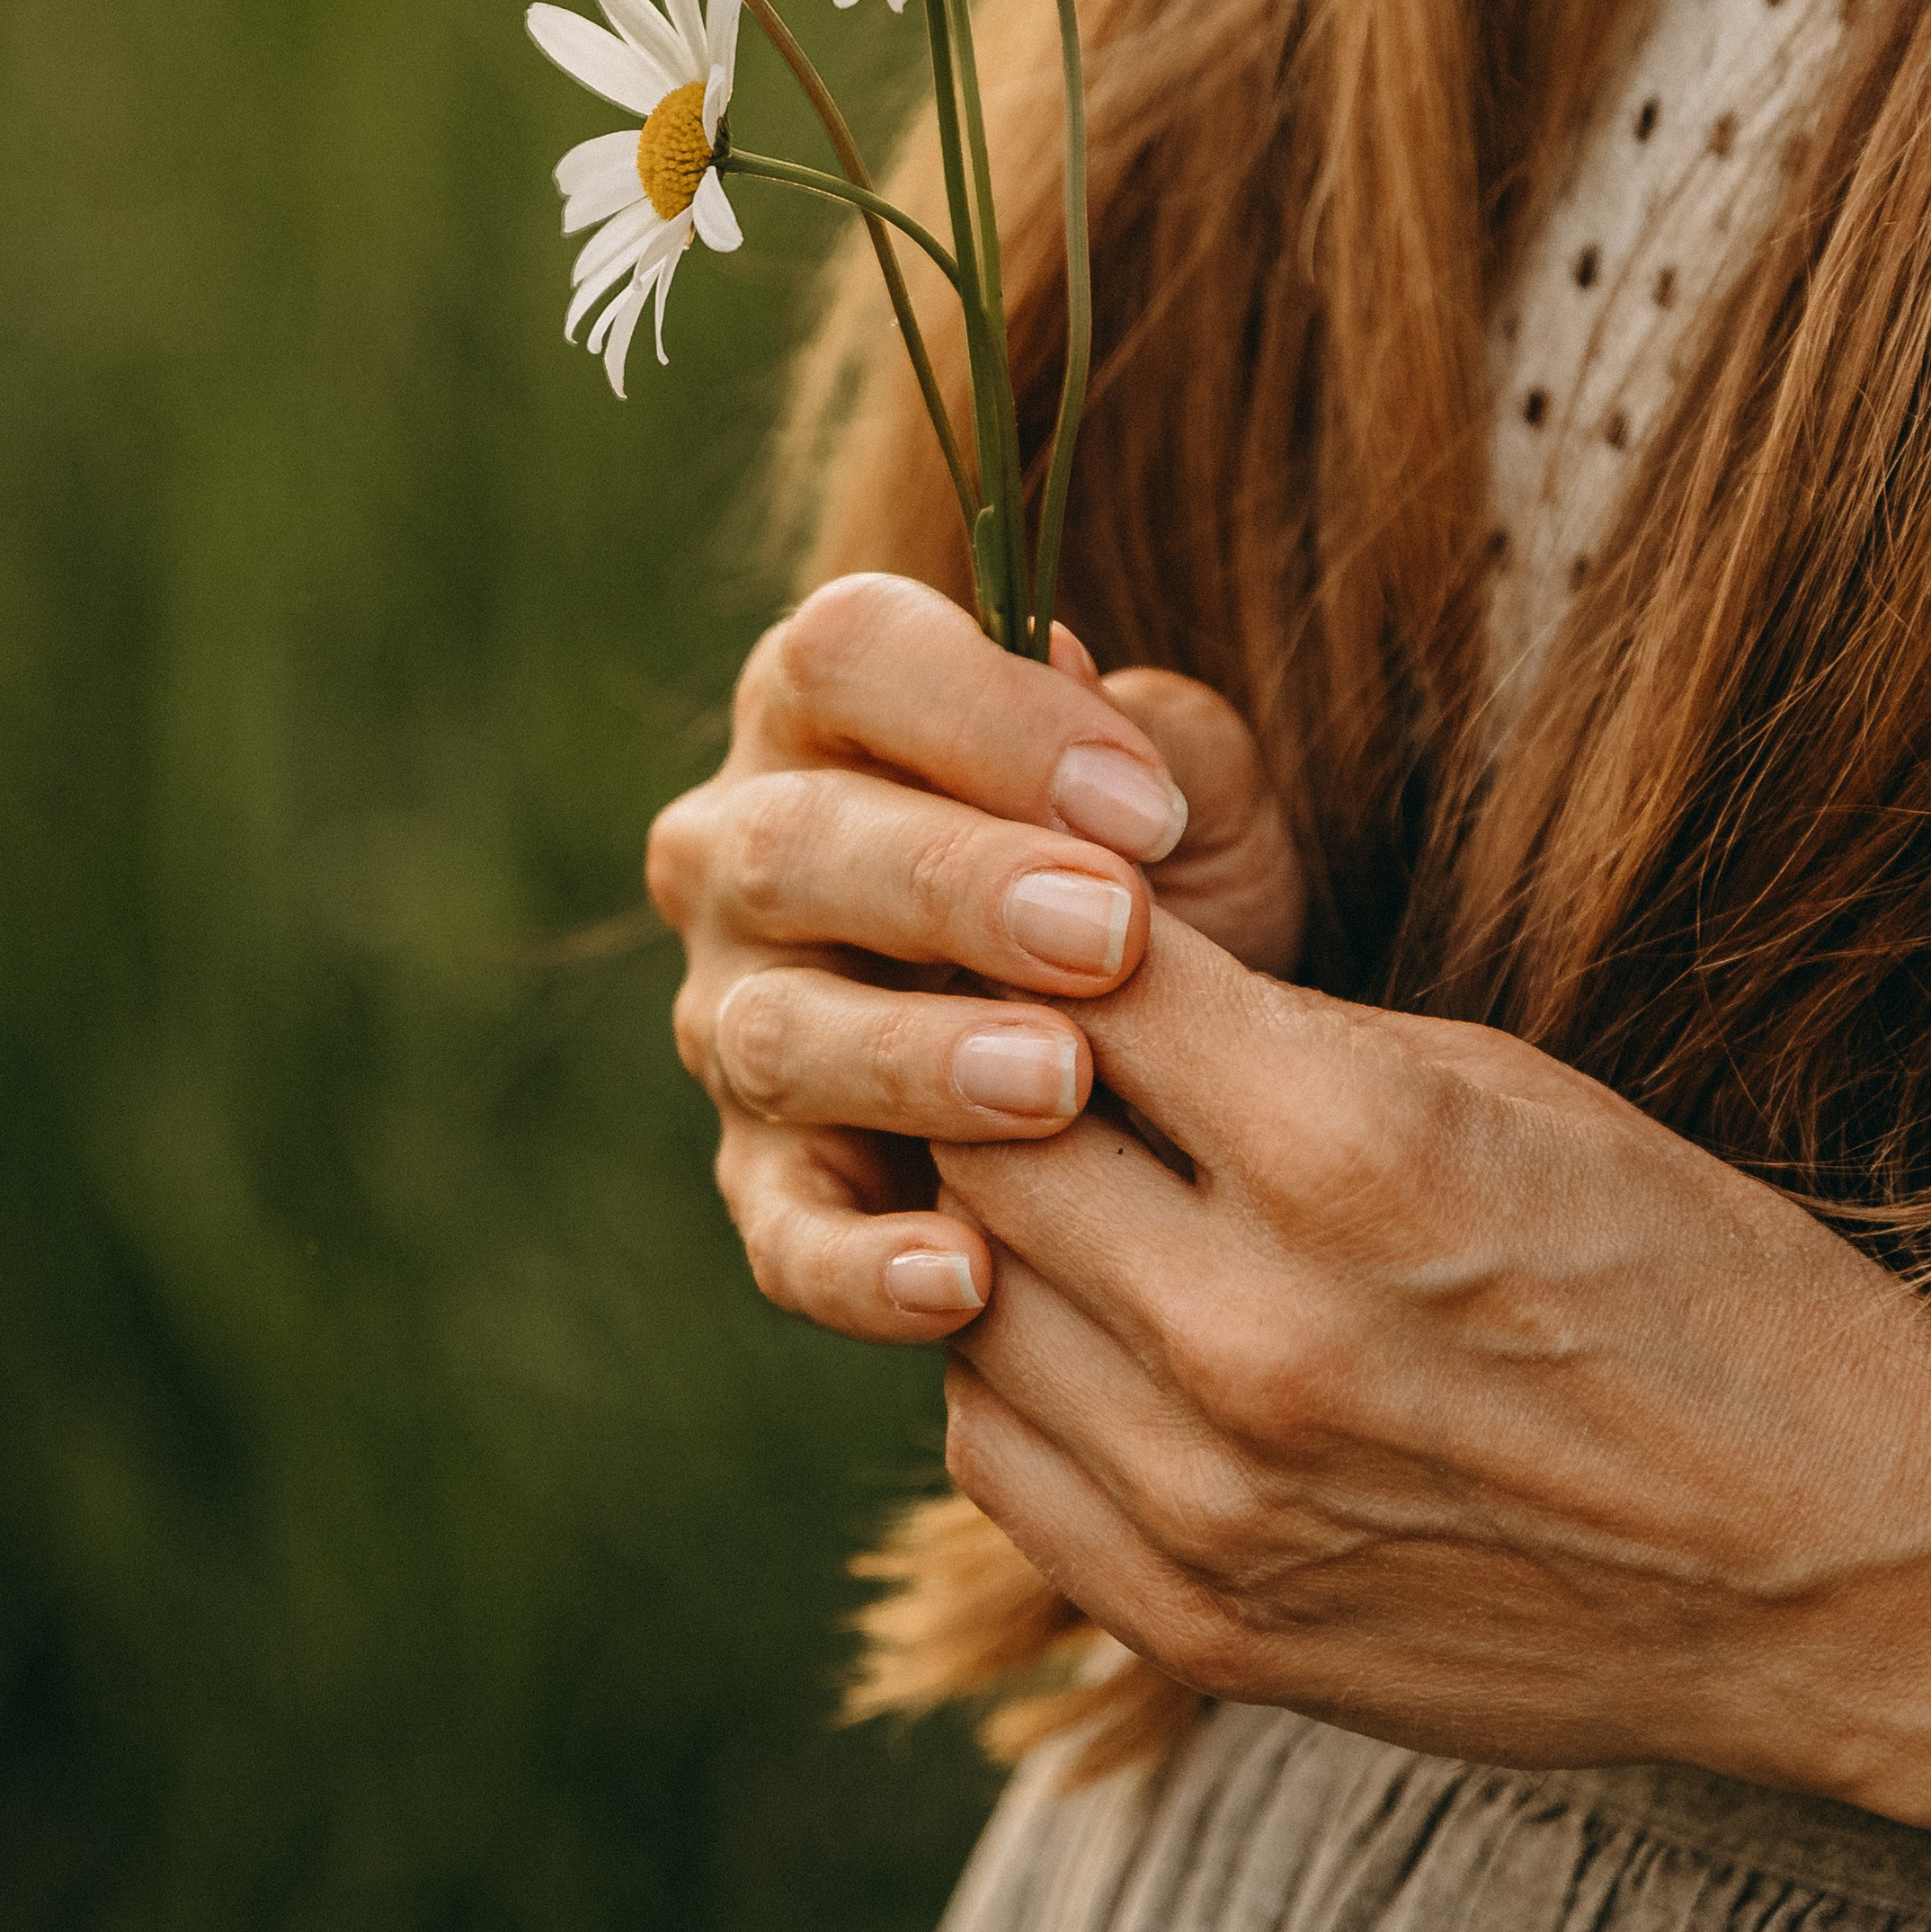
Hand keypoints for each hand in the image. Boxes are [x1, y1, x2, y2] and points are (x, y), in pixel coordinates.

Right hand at [648, 573, 1300, 1345]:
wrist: (1169, 1059)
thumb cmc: (1159, 878)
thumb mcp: (1192, 794)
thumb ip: (1158, 743)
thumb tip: (1101, 725)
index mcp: (830, 707)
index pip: (849, 656)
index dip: (982, 715)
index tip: (1141, 803)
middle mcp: (744, 850)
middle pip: (794, 844)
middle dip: (953, 890)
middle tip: (1106, 936)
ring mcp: (737, 1018)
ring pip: (780, 1034)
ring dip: (917, 1059)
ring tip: (1058, 1082)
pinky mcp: (766, 1179)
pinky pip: (784, 1230)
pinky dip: (863, 1264)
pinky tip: (966, 1275)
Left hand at [937, 917, 1930, 1838]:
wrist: (1826, 1560)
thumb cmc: (1675, 1274)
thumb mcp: (1497, 1082)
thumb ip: (1267, 1028)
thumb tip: (1079, 956)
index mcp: (1354, 1151)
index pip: (1078, 982)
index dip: (1039, 928)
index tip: (1038, 916)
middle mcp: (1261, 1335)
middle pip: (981, 1142)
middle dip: (988, 1070)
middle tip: (1012, 1041)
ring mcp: (1216, 1502)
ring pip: (961, 1298)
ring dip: (992, 1225)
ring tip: (1064, 1181)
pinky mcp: (1199, 1625)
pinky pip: (994, 1457)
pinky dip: (1013, 1371)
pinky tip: (1092, 1324)